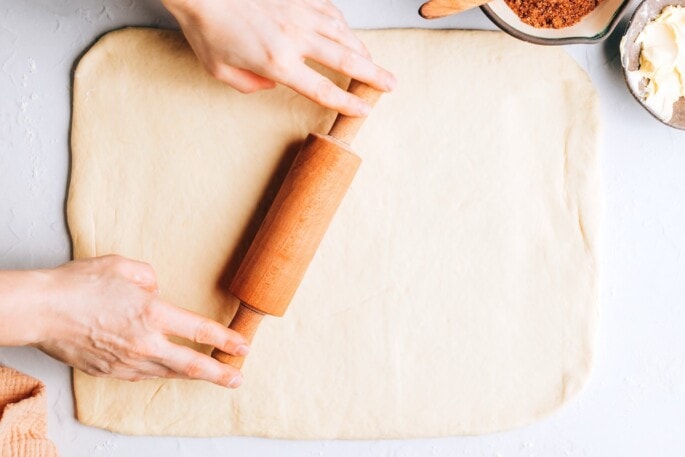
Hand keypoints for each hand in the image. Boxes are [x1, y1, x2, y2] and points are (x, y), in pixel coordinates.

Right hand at [30, 256, 247, 387]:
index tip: (243, 346)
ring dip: (191, 375)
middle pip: (192, 365)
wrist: (40, 310)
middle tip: (238, 379)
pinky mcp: (110, 371)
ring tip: (209, 376)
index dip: (226, 340)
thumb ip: (149, 277)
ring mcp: (127, 362)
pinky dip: (160, 372)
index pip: (200, 331)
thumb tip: (156, 289)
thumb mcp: (122, 266)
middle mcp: (145, 343)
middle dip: (220, 374)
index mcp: (153, 314)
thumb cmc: (79, 284)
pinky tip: (167, 369)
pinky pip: (143, 375)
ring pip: (168, 373)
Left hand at [162, 0, 395, 115]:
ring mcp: (299, 13)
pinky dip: (343, 24)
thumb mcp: (221, 71)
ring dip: (363, 50)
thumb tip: (272, 84)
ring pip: (344, 33)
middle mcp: (295, 38)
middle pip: (346, 60)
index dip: (346, 103)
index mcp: (278, 63)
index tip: (362, 109)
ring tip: (373, 62)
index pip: (322, 89)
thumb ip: (250, 86)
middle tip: (391, 84)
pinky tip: (346, 31)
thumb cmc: (207, 29)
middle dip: (373, 75)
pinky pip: (330, 11)